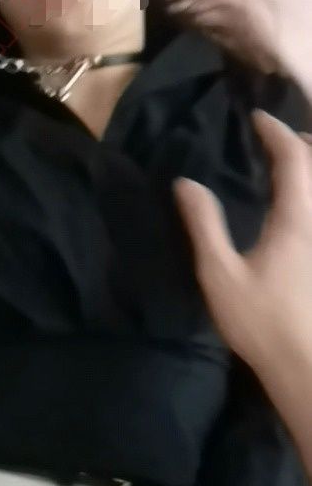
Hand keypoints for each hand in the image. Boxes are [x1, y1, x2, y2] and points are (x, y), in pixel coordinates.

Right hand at [173, 110, 311, 371]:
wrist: (304, 365)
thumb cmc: (261, 321)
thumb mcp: (221, 275)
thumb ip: (204, 226)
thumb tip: (186, 184)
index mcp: (297, 219)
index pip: (295, 159)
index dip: (277, 133)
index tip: (258, 120)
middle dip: (305, 144)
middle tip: (279, 137)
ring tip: (293, 166)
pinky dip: (311, 196)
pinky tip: (296, 210)